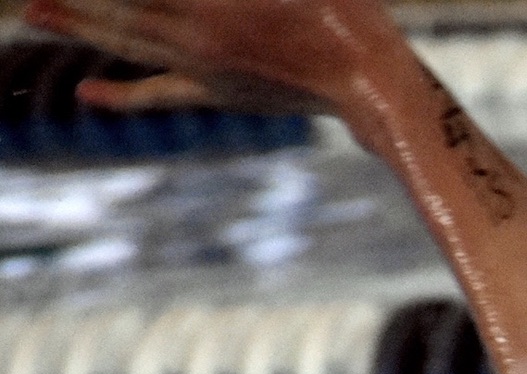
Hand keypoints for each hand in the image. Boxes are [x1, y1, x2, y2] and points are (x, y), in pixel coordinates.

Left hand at [23, 0, 402, 116]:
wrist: (373, 82)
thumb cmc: (348, 14)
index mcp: (215, 4)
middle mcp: (200, 38)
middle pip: (120, 11)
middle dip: (78, 1)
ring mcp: (205, 69)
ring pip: (129, 46)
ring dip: (79, 30)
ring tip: (36, 15)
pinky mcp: (217, 92)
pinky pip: (160, 92)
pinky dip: (122, 94)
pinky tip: (88, 94)